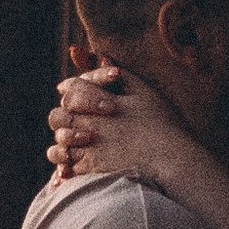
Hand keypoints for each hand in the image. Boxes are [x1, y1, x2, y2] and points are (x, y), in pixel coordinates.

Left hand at [48, 59, 211, 197]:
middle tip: (74, 119)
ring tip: (78, 143)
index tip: (72, 91)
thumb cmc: (163, 126)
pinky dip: (68, 165)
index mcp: (100, 102)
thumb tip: (101, 56)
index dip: (72, 88)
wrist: (171, 162)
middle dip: (63, 115)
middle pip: (57, 115)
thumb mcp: (145, 92)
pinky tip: (79, 164)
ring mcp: (87, 150)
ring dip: (64, 141)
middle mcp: (89, 124)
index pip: (72, 87)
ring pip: (59, 143)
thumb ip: (121, 75)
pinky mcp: (90, 172)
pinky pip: (67, 167)